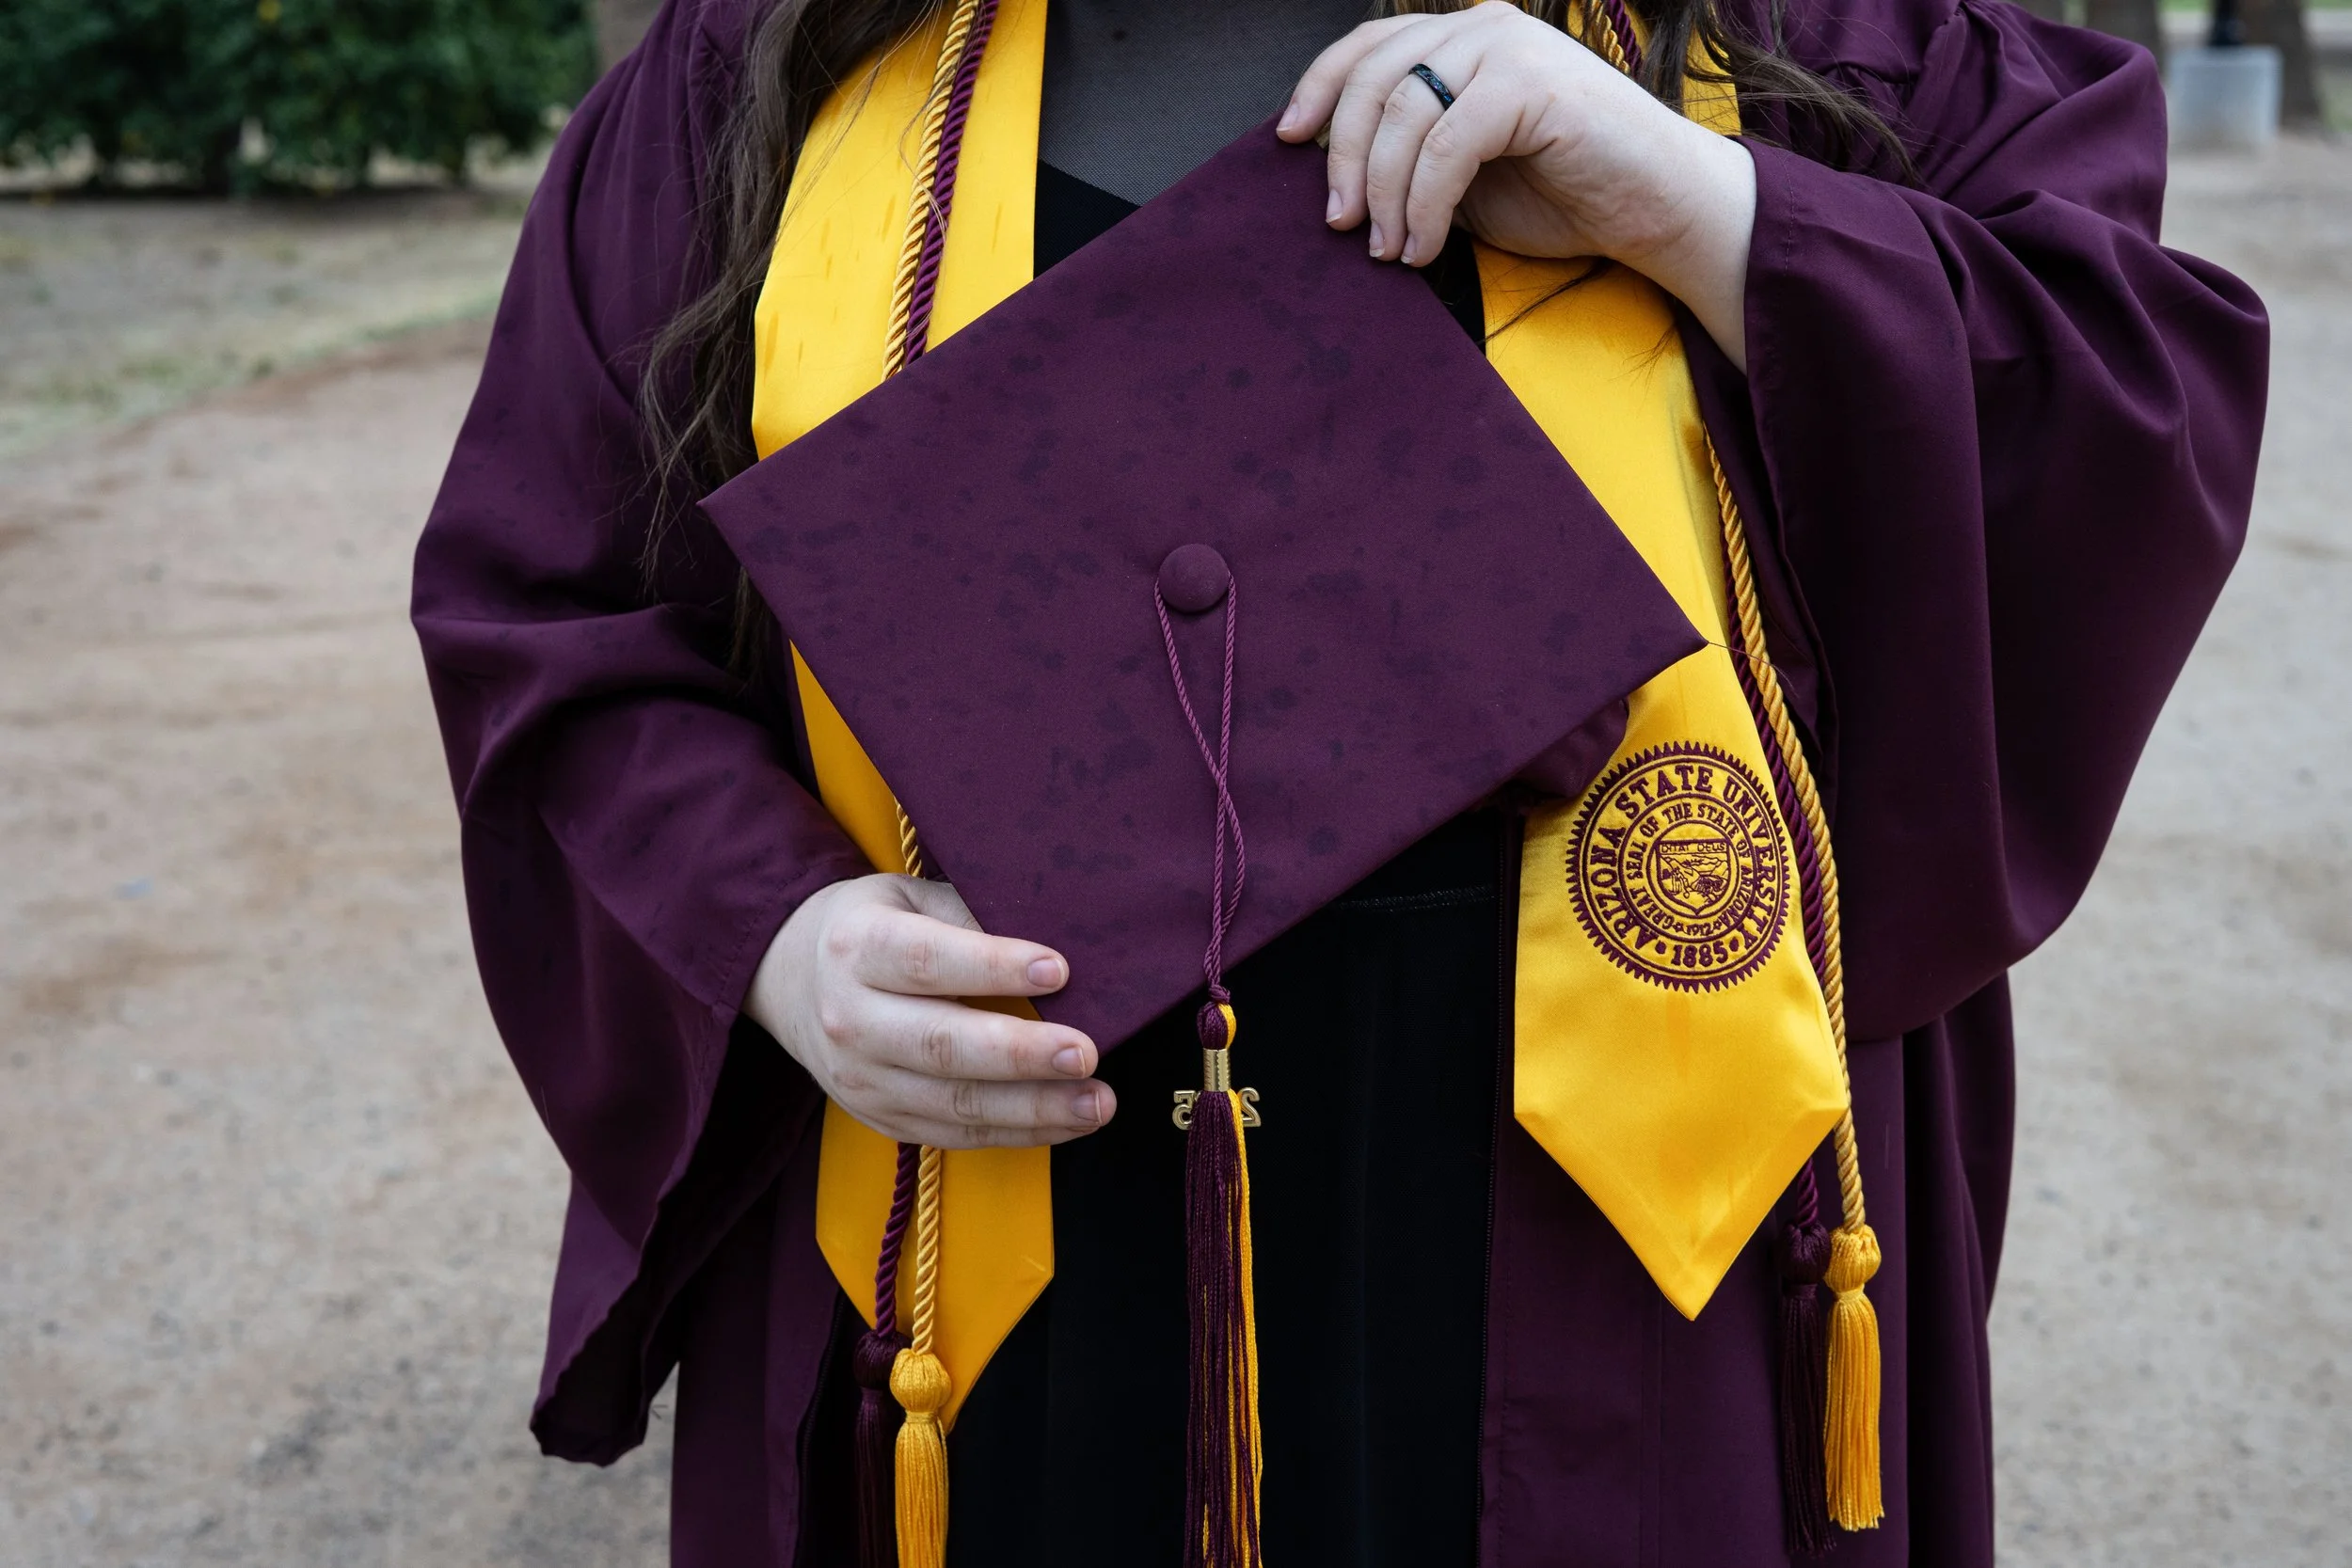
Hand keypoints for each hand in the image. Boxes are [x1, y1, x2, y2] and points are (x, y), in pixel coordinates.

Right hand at [745, 874, 1114, 1146]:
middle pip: (941, 1044)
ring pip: (954, 1103)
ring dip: (1034, 1108)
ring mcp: (862, 1079)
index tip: (1059, 970)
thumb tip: (1056, 945)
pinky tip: (1069, 1121)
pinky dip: (1018, 1133)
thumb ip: (970, 915)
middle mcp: (850, 1019)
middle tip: (1087, 1052)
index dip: (993, 966)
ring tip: (1097, 1102)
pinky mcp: (882, 1118)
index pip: (926, 960)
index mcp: (858, 948)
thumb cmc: (875, 928)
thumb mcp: (910, 897)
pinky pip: (956, 1135)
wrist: (792, 982)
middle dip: (1020, 1053)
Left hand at [1279, 1, 1755, 369]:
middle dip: (1344, 158)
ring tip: (1389, 251)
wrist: (1656, 209)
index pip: (1368, 48)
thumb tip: (1337, 183)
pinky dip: (1423, 205)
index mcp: (1463, 41)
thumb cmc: (1566, 196)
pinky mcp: (1529, 84)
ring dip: (1385, 193)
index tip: (1289, 142)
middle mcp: (1482, 29)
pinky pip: (1446, 146)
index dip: (1318, 90)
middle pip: (1372, 79)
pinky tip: (1423, 248)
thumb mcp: (1464, 176)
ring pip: (1404, 114)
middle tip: (1341, 224)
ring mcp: (1508, 48)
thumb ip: (1410, 160)